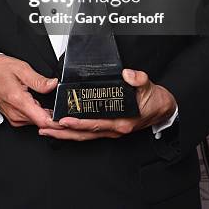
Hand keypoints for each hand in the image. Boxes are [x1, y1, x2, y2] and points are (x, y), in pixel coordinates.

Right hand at [0, 54, 61, 128]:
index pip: (42, 120)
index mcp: (19, 101)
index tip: (67, 117)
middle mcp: (16, 113)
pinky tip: (40, 104)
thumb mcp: (22, 69)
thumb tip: (54, 84)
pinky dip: (38, 114)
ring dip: (46, 115)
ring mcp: (14, 117)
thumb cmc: (1, 70)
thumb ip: (39, 80)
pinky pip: (31, 119)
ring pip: (37, 122)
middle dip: (54, 116)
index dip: (57, 121)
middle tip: (63, 107)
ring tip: (52, 103)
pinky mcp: (14, 118)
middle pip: (42, 122)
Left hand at [38, 68, 176, 140]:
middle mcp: (114, 129)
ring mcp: (111, 130)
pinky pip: (88, 132)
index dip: (78, 123)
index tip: (63, 120)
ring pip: (84, 135)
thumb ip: (138, 79)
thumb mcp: (148, 86)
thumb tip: (127, 74)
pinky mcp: (109, 127)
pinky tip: (63, 127)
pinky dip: (74, 130)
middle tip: (44, 126)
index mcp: (121, 122)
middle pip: (84, 133)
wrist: (163, 109)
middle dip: (63, 131)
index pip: (95, 124)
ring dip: (64, 133)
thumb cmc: (155, 100)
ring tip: (47, 128)